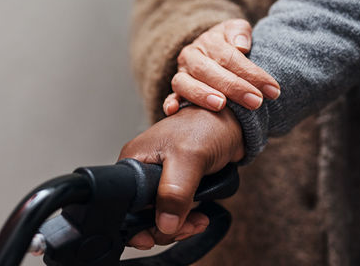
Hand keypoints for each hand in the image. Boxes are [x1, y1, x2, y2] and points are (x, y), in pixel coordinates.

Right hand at [119, 106, 243, 248]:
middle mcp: (143, 170)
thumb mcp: (189, 158)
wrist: (233, 122)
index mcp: (135, 160)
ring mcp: (159, 178)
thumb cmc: (208, 125)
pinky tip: (199, 216)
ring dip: (180, 225)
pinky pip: (175, 211)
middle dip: (165, 227)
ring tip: (198, 221)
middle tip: (185, 228)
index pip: (125, 203)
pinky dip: (187, 219)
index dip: (138, 224)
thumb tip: (164, 223)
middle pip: (142, 214)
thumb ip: (174, 192)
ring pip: (160, 216)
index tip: (154, 237)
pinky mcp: (176, 184)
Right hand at [163, 19, 279, 115]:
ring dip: (202, 95)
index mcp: (208, 41)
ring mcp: (181, 74)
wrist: (211, 50)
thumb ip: (240, 32)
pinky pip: (170, 97)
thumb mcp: (237, 30)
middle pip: (209, 71)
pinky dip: (170, 103)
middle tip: (255, 101)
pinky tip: (173, 111)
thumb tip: (241, 46)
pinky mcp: (176, 91)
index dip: (251, 73)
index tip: (272, 89)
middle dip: (234, 87)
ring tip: (221, 105)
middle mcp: (191, 57)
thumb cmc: (231, 44)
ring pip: (185, 83)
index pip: (230, 57)